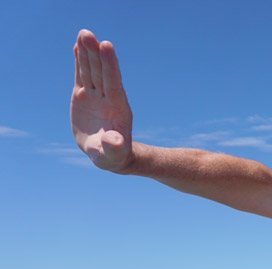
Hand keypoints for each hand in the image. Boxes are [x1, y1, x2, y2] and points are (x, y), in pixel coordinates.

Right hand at [71, 29, 133, 171]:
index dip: (110, 65)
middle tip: (88, 33)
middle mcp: (107, 98)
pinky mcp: (84, 97)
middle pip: (100, 72)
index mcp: (117, 108)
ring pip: (91, 71)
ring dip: (87, 52)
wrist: (110, 153)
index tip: (107, 46)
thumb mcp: (113, 154)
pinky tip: (78, 46)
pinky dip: (80, 62)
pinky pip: (82, 76)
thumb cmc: (113, 155)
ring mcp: (96, 96)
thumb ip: (113, 146)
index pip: (113, 82)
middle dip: (95, 53)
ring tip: (84, 33)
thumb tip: (115, 140)